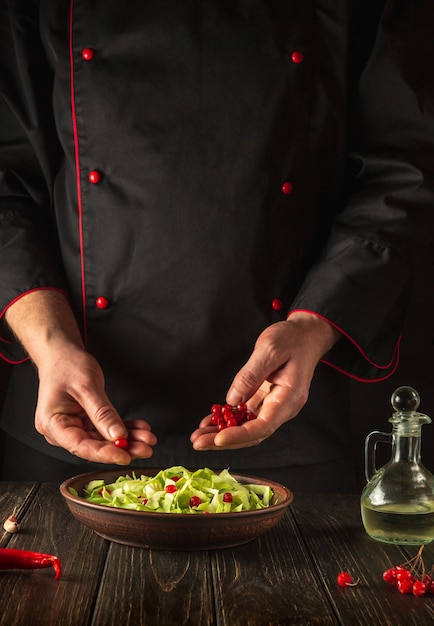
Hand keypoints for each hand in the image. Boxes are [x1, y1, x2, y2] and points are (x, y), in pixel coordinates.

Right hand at [5, 289, 156, 463]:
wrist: (62, 354)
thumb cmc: (66, 365)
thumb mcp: (86, 386)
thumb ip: (102, 412)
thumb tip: (117, 435)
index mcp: (52, 423)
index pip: (80, 446)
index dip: (104, 454)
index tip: (125, 456)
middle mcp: (61, 430)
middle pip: (94, 446)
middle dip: (122, 447)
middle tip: (146, 448)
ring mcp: (74, 426)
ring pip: (103, 439)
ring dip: (127, 439)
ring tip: (147, 438)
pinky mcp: (84, 422)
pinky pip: (106, 429)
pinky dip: (123, 429)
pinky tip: (139, 428)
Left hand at [190, 312, 339, 450]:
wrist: (306, 334)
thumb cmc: (292, 339)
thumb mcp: (270, 349)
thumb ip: (251, 375)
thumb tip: (232, 399)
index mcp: (289, 397)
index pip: (264, 426)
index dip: (240, 435)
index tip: (218, 439)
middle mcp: (282, 407)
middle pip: (252, 433)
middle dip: (224, 440)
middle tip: (198, 443)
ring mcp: (273, 405)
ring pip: (246, 427)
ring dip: (222, 434)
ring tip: (198, 437)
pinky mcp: (264, 399)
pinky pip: (244, 416)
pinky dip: (227, 421)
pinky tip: (209, 423)